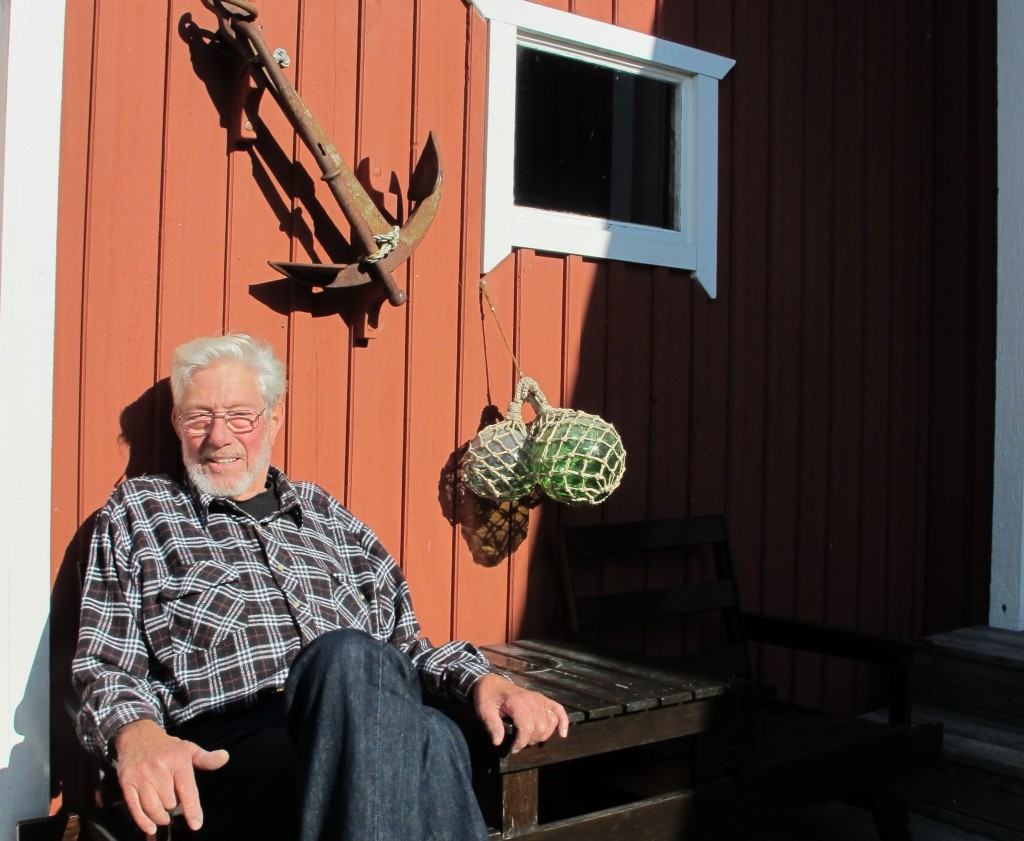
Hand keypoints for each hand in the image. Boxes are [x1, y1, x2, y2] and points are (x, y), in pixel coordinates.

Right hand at [113, 719, 229, 837]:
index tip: (196, 824)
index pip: (187, 789)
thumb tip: (225, 757)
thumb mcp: (188, 749)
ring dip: (160, 816)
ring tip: (165, 816)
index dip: (192, 809)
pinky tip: (150, 826)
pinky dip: (143, 820)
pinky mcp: (127, 782)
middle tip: (173, 802)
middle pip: (169, 802)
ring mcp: (141, 775)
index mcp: (178, 759)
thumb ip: (206, 758)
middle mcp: (159, 768)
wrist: (137, 736)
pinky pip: (135, 807)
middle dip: (173, 807)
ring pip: (153, 807)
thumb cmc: (167, 747)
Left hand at [471, 673, 568, 753]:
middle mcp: (532, 700)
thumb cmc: (487, 696)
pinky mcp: (544, 700)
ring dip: (543, 735)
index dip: (521, 742)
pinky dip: (563, 722)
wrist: (492, 683)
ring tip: (530, 738)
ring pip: (551, 722)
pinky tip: (562, 734)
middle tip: (519, 742)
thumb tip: (498, 742)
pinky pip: (559, 710)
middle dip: (531, 740)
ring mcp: (540, 699)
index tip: (513, 749)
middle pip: (541, 727)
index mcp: (517, 702)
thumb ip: (492, 725)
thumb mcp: (484, 710)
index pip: (527, 727)